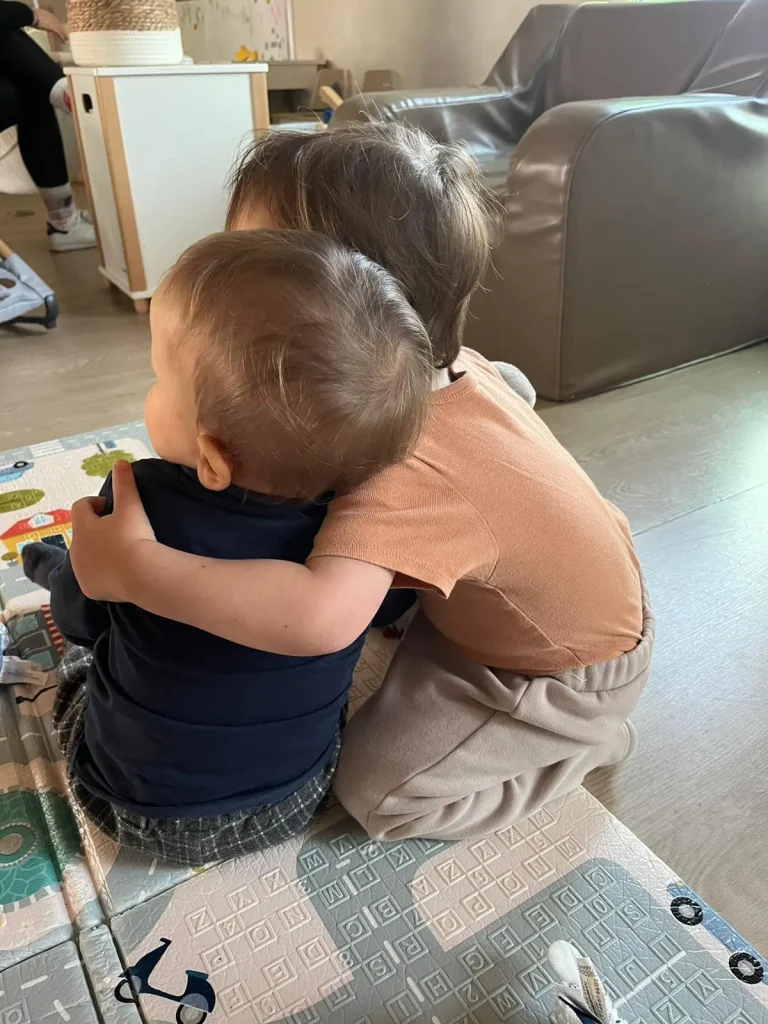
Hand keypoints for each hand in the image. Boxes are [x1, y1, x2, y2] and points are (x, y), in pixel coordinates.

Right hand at [33, 8, 68, 43]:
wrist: (32, 15)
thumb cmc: (32, 15)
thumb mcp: (36, 15)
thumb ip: (39, 18)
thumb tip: (37, 21)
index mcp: (48, 14)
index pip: (55, 20)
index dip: (57, 25)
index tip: (59, 28)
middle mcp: (52, 18)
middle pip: (59, 25)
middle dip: (62, 30)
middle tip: (65, 34)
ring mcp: (53, 23)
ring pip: (61, 30)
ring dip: (64, 35)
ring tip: (66, 39)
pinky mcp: (53, 28)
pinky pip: (59, 34)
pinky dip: (62, 38)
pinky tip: (63, 41)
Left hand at [69, 460, 155, 601]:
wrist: (142, 575)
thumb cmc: (134, 537)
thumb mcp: (131, 506)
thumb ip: (124, 483)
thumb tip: (120, 462)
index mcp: (82, 527)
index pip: (81, 507)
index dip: (96, 503)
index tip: (113, 507)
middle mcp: (75, 549)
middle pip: (83, 534)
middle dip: (98, 530)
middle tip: (122, 531)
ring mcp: (81, 571)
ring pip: (86, 557)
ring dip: (99, 552)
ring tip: (122, 553)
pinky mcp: (90, 589)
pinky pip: (93, 578)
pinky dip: (103, 573)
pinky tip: (120, 572)